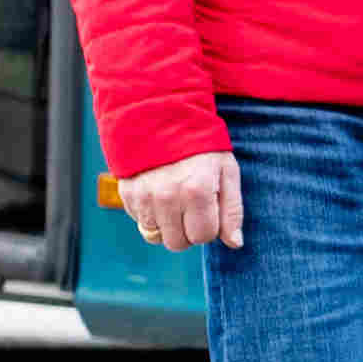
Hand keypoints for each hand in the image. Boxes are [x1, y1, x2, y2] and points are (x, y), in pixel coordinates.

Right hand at [115, 146, 243, 254]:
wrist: (162, 117)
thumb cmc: (201, 147)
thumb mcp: (226, 171)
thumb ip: (232, 210)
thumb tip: (234, 243)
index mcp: (197, 191)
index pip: (203, 236)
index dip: (209, 226)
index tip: (208, 207)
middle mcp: (167, 196)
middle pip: (178, 243)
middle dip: (188, 231)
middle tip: (191, 207)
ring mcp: (144, 196)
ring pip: (156, 237)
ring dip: (168, 226)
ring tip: (175, 201)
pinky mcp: (128, 194)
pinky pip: (140, 223)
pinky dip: (151, 215)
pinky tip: (158, 194)